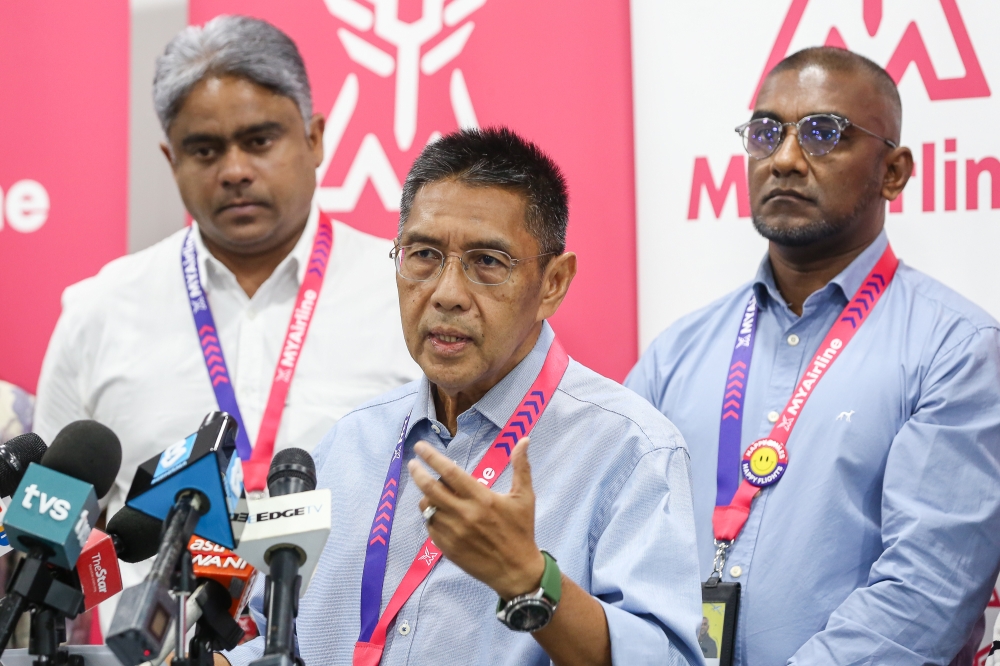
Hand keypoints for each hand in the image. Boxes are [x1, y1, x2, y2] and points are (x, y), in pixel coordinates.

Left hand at [408, 437, 544, 599]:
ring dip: (426, 496)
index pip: (449, 472)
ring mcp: (453, 532)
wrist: (516, 570)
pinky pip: (430, 526)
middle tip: (413, 464)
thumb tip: (523, 439)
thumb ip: (521, 467)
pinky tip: (440, 514)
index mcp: (482, 498)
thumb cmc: (521, 531)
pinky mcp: (447, 548)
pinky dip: (431, 516)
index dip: (432, 457)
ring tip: (432, 492)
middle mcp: (464, 514)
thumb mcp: (525, 497)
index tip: (420, 447)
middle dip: (417, 472)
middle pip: (430, 488)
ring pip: (427, 508)